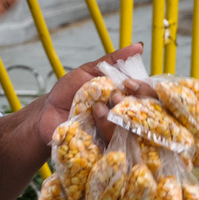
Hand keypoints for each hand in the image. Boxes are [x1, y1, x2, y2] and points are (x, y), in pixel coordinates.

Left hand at [37, 43, 155, 145]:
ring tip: (95, 110)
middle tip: (114, 97)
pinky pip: (114, 148)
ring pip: (129, 133)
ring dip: (111, 118)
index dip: (145, 90)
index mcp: (127, 99)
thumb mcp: (89, 71)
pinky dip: (103, 132)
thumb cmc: (69, 92)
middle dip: (130, 104)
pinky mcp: (105, 153)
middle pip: (147, 117)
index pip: (151, 97)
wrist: (47, 114)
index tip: (129, 84)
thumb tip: (139, 46)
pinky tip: (91, 123)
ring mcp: (118, 138)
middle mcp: (127, 120)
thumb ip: (113, 61)